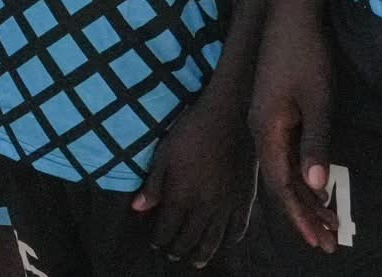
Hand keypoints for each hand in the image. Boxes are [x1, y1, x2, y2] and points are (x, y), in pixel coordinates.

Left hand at [132, 88, 253, 267]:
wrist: (228, 119)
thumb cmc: (190, 132)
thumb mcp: (164, 154)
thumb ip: (153, 185)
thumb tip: (137, 209)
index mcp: (182, 197)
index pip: (167, 230)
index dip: (159, 240)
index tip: (154, 243)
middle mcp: (204, 208)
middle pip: (189, 239)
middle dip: (178, 250)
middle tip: (171, 255)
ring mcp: (227, 206)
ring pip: (214, 240)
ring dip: (202, 254)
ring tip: (195, 261)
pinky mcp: (245, 200)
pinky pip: (238, 229)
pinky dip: (229, 240)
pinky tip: (224, 243)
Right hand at [248, 8, 340, 253]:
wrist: (290, 16)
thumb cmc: (306, 56)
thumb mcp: (318, 102)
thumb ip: (315, 144)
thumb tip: (313, 187)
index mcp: (266, 129)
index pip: (281, 185)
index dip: (299, 215)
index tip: (317, 240)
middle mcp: (259, 128)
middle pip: (279, 182)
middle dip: (303, 214)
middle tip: (327, 242)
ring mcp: (264, 119)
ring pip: (282, 168)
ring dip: (304, 197)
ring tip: (327, 222)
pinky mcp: (272, 111)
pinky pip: (284, 153)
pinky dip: (300, 175)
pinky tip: (315, 185)